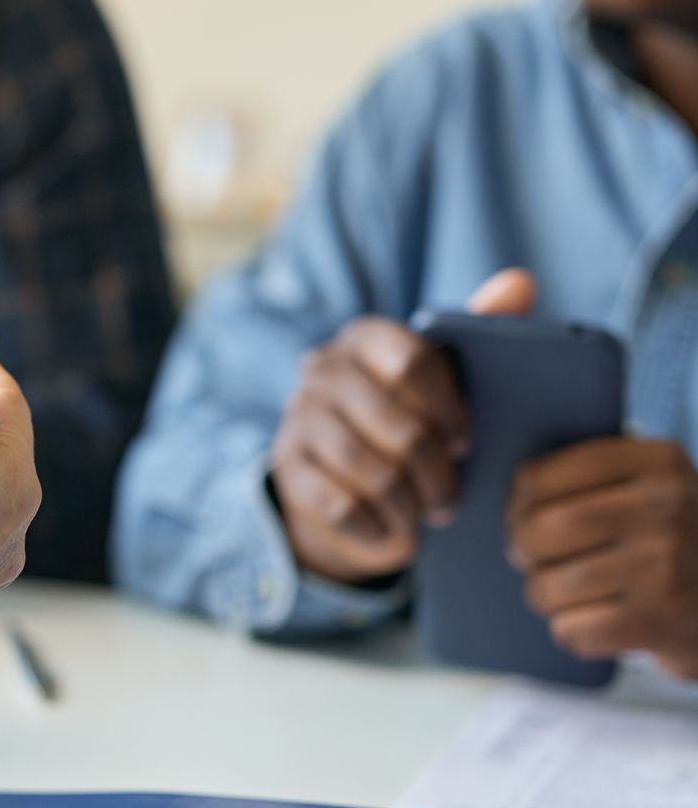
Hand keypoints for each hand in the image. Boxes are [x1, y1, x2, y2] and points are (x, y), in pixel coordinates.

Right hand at [271, 269, 535, 584]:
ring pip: (371, 471)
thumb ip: (483, 328)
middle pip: (399, 426)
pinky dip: (375, 525)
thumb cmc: (408, 415)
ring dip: (410, 504)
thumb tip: (520, 280)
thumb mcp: (443, 375)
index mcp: (366, 336)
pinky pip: (340, 504)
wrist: (339, 473)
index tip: (466, 441)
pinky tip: (390, 528)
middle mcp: (323, 369)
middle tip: (452, 498)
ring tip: (427, 514)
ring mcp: (298, 418)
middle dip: (437, 473)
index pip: (413, 362)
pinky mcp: (287, 467)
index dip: (449, 409)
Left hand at [509, 438, 697, 677]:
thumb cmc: (672, 535)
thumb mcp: (650, 484)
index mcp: (657, 462)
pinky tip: (593, 619)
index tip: (521, 512)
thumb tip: (511, 491)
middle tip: (527, 555)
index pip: (545, 475)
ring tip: (559, 589)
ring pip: (550, 585)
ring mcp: (665, 567)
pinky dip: (571, 630)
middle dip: (521, 548)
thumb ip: (594, 473)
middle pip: (542, 530)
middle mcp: (665, 509)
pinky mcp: (661, 622)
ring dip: (542, 593)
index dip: (518, 499)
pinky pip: (573, 630)